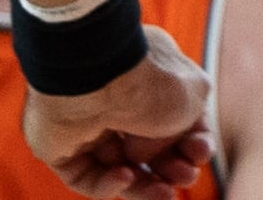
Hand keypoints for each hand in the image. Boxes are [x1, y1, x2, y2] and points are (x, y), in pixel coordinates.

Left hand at [24, 27, 218, 194]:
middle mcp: (118, 99)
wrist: (95, 76)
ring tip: (165, 196)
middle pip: (147, 148)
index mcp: (151, 75)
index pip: (174, 117)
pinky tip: (123, 178)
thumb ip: (185, 128)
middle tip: (186, 178)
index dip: (192, 141)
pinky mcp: (60, 147)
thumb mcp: (192, 100)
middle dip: (170, 167)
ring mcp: (87, 124)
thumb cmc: (149, 80)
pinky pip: (85, 176)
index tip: (202, 152)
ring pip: (117, 167)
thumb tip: (157, 153)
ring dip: (143, 186)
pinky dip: (106, 185)